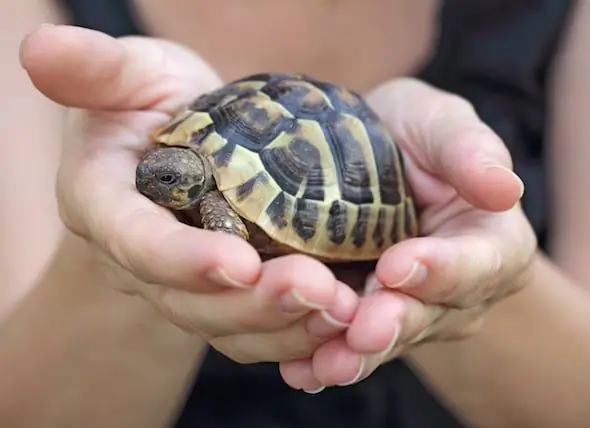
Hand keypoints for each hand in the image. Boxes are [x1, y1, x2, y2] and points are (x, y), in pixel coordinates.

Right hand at [20, 25, 358, 365]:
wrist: (175, 147)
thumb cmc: (149, 105)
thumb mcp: (131, 77)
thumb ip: (97, 70)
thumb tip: (39, 47)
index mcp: (107, 206)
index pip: (137, 243)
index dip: (182, 260)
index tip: (241, 263)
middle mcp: (142, 259)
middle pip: (191, 301)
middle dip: (254, 304)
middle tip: (319, 290)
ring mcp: (184, 284)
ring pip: (228, 326)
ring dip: (286, 325)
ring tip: (343, 309)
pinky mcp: (222, 295)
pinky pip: (256, 328)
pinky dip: (298, 330)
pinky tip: (342, 318)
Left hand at [280, 78, 536, 390]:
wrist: (369, 152)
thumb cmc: (413, 133)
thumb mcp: (442, 126)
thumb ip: (470, 152)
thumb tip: (505, 188)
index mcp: (490, 243)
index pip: (477, 263)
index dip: (441, 270)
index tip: (399, 266)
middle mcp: (455, 289)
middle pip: (428, 314)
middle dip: (392, 324)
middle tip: (362, 331)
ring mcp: (410, 308)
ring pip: (385, 338)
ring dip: (354, 355)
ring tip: (324, 364)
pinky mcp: (366, 315)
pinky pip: (347, 342)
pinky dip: (321, 356)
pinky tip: (299, 369)